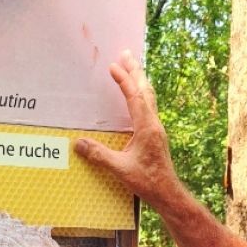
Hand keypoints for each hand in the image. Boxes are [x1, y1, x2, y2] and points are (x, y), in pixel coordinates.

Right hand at [75, 51, 181, 210]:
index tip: (113, 66)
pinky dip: (141, 94)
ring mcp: (157, 129)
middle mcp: (154, 124)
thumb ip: (99, 155)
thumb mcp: (120, 169)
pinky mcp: (156, 135)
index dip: (124, 80)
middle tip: (126, 53)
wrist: (168, 193)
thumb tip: (78, 143)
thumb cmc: (148, 181)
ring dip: (140, 80)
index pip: (134, 97)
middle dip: (135, 70)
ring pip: (149, 97)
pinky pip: (149, 106)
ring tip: (132, 67)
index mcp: (147, 127)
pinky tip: (136, 97)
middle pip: (146, 90)